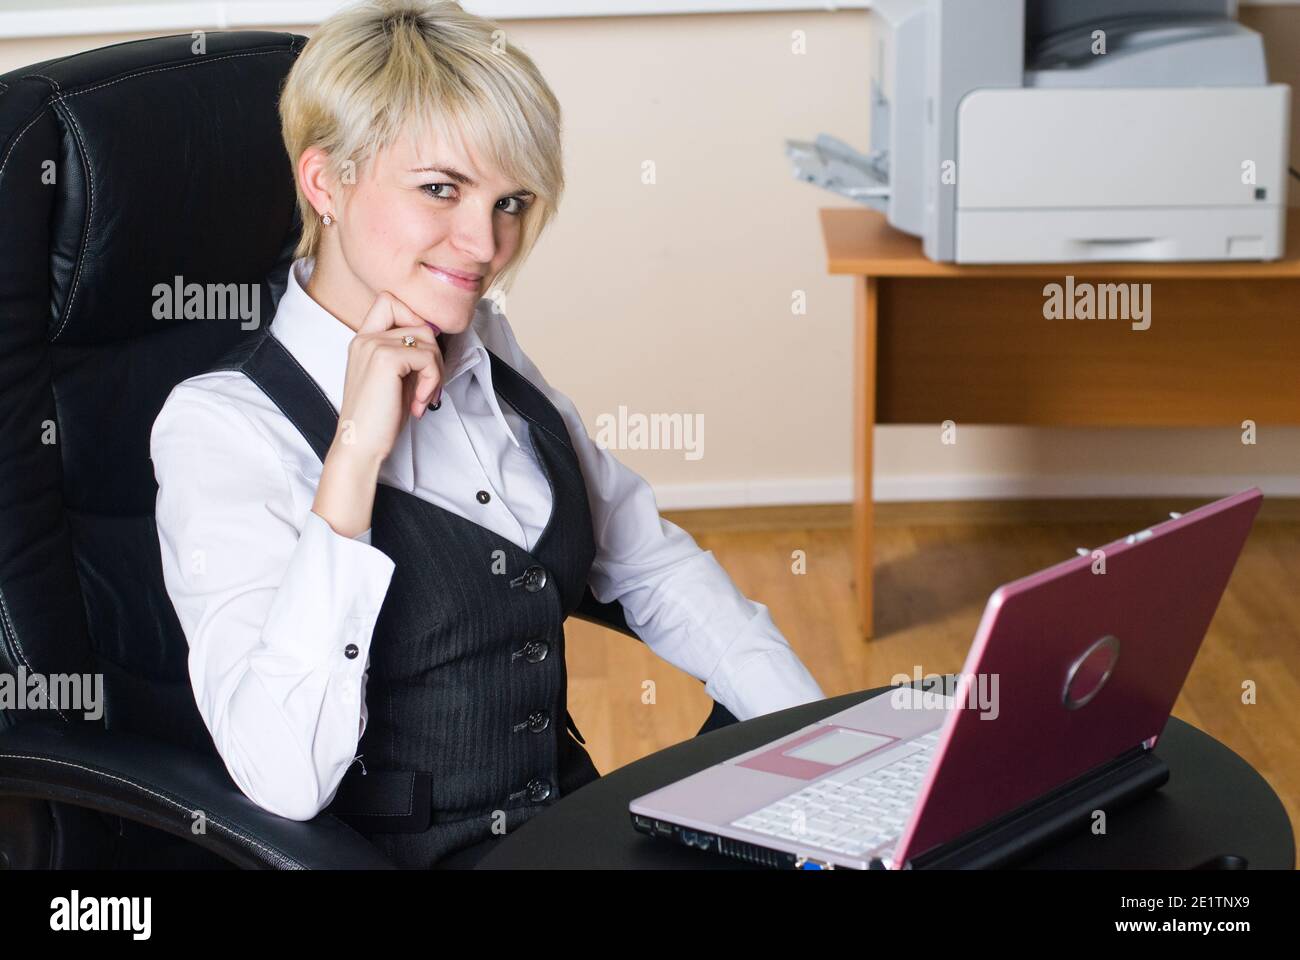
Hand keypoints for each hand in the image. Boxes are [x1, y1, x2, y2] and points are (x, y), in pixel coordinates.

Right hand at [332, 291, 445, 467]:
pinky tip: (418, 404)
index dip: (415, 321)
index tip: (420, 358)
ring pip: (428, 339)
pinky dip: (432, 382)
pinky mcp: (386, 359)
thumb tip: (436, 338)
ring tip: (422, 398)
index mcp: (363, 340)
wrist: (358, 446)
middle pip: (419, 323)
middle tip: (428, 386)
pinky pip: (428, 358)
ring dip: (435, 371)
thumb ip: (408, 355)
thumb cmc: (378, 419)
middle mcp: (365, 338)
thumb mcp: (394, 380)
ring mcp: (374, 345)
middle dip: (434, 356)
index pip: (391, 300)